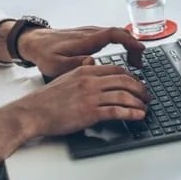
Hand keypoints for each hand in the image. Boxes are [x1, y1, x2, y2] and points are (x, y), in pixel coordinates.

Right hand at [5, 63, 148, 137]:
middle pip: (124, 81)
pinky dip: (131, 113)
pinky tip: (138, 115)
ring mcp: (90, 96)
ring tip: (145, 108)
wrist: (33, 112)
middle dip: (140, 88)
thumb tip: (91, 64)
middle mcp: (90, 81)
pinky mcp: (90, 112)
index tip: (137, 83)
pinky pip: (116, 111)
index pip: (116, 70)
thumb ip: (81, 71)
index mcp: (86, 71)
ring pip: (123, 95)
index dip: (131, 77)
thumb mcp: (66, 77)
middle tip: (146, 96)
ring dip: (138, 102)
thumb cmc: (47, 99)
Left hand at [18, 25, 145, 77]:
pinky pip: (111, 36)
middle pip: (120, 33)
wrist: (33, 42)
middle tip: (139, 64)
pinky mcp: (89, 36)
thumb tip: (93, 63)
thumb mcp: (56, 64)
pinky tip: (121, 59)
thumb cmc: (44, 53)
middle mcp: (90, 33)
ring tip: (134, 64)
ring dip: (128, 46)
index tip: (140, 50)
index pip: (113, 34)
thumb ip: (75, 64)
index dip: (130, 41)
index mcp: (85, 40)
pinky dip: (121, 45)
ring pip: (116, 34)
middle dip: (134, 46)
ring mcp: (90, 33)